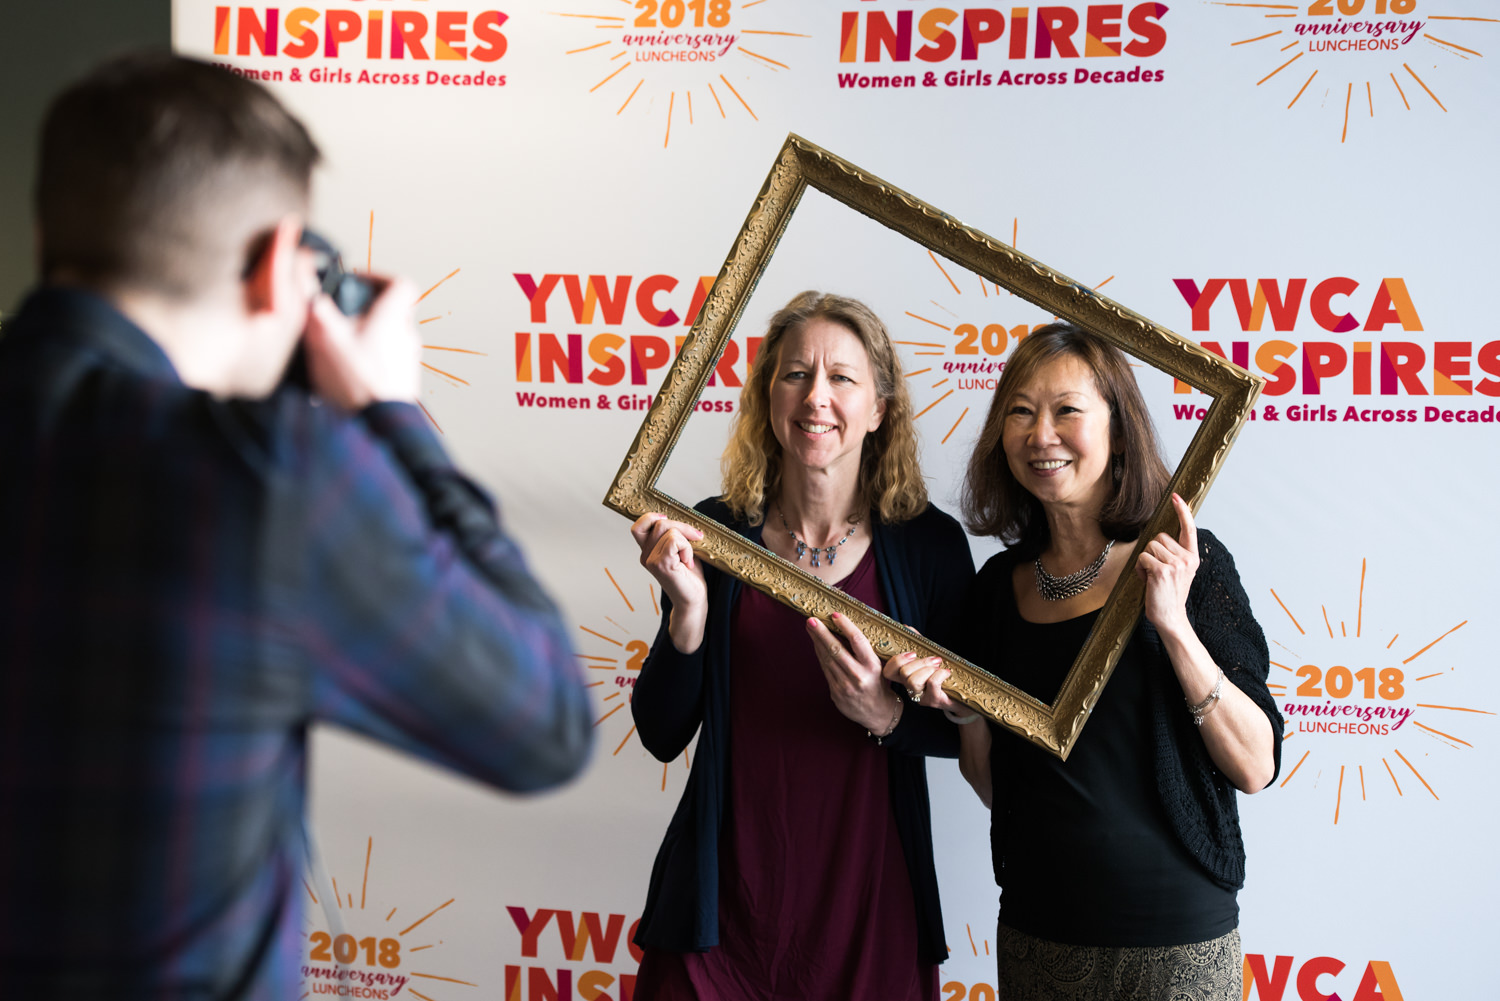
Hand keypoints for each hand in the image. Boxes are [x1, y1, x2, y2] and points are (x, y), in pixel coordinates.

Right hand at [304, 276, 419, 408]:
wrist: (378, 425)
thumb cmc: (358, 382)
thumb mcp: (326, 336)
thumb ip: (316, 307)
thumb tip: (305, 283)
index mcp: (393, 317)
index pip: (402, 284)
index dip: (380, 277)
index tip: (359, 281)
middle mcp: (406, 337)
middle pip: (392, 311)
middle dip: (365, 312)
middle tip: (341, 319)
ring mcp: (408, 361)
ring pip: (388, 338)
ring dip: (365, 338)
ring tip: (339, 350)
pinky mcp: (404, 382)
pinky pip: (386, 363)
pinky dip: (368, 361)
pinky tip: (346, 375)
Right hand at [630, 513, 707, 652]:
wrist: (693, 600)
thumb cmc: (689, 577)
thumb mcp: (681, 550)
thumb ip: (675, 535)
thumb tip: (682, 518)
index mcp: (647, 551)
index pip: (638, 527)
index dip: (651, 518)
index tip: (667, 520)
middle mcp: (645, 555)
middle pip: (658, 523)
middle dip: (681, 525)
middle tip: (695, 537)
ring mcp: (651, 560)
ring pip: (669, 530)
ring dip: (686, 540)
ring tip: (688, 557)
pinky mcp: (661, 564)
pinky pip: (675, 540)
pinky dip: (687, 548)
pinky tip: (687, 562)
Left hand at [806, 613, 898, 733]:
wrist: (877, 713)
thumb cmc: (879, 684)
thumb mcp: (879, 666)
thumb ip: (865, 651)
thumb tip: (846, 626)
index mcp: (873, 666)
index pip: (858, 641)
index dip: (846, 626)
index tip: (836, 615)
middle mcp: (858, 676)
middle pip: (836, 650)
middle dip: (822, 633)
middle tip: (812, 619)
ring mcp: (845, 685)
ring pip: (827, 658)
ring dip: (817, 641)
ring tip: (811, 627)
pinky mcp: (835, 692)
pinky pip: (825, 669)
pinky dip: (820, 654)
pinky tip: (816, 644)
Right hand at [882, 650, 963, 713]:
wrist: (965, 694)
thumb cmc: (945, 675)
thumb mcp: (930, 658)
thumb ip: (918, 644)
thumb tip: (907, 627)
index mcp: (906, 678)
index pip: (888, 672)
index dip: (895, 661)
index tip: (912, 653)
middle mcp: (910, 689)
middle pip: (902, 673)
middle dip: (920, 661)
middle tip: (934, 659)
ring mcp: (921, 697)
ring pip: (913, 680)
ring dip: (928, 668)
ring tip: (939, 667)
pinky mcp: (934, 701)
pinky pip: (932, 683)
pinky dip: (941, 673)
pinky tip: (947, 672)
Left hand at [1136, 492, 1198, 636]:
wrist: (1170, 617)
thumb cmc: (1169, 593)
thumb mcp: (1178, 571)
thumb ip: (1174, 554)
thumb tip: (1158, 537)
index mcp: (1193, 557)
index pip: (1189, 529)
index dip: (1183, 511)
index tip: (1177, 497)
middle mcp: (1187, 559)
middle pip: (1159, 537)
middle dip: (1152, 551)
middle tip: (1156, 570)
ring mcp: (1176, 564)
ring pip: (1149, 546)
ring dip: (1144, 560)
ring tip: (1151, 576)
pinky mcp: (1162, 571)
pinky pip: (1142, 557)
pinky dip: (1139, 568)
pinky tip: (1146, 580)